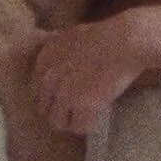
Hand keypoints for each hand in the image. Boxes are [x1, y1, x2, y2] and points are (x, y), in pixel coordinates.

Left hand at [32, 15, 146, 134]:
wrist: (125, 41)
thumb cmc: (107, 33)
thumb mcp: (73, 35)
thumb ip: (60, 49)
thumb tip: (56, 54)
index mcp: (45, 59)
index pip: (35, 90)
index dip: (49, 97)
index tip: (62, 98)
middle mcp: (47, 78)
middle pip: (43, 108)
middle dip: (58, 111)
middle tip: (75, 110)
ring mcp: (63, 93)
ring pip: (57, 122)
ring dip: (71, 122)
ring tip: (85, 117)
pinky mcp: (81, 105)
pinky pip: (79, 127)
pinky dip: (88, 125)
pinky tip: (97, 117)